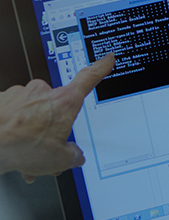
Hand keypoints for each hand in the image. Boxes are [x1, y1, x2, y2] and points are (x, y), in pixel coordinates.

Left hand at [0, 54, 114, 182]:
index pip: (88, 79)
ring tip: (24, 154)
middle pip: (53, 107)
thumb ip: (72, 155)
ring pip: (30, 113)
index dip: (100, 68)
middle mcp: (41, 92)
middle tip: (46, 147)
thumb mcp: (59, 160)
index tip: (106, 59)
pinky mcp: (0, 100)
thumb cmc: (20, 145)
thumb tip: (74, 155)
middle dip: (50, 128)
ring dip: (28, 132)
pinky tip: (9, 146)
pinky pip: (11, 114)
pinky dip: (12, 130)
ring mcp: (18, 94)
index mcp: (63, 102)